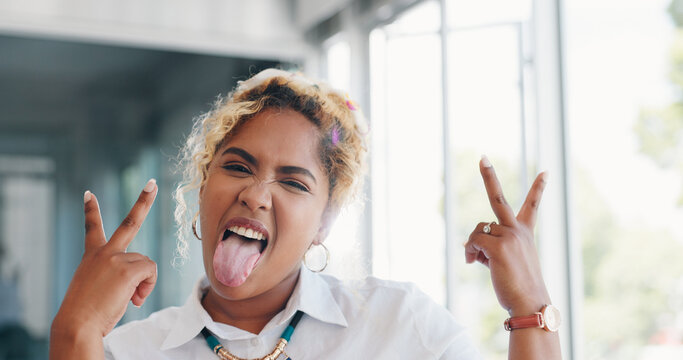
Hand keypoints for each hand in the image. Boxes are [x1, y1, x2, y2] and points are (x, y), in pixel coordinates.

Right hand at [52, 180, 158, 337]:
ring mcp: (116, 258)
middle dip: (143, 201)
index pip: (92, 228)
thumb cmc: (86, 314)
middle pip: (130, 222)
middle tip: (153, 183)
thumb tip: (139, 288)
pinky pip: (151, 272)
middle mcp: (104, 252)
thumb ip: (118, 278)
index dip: (91, 209)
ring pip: (147, 264)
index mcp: (92, 256)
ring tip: (129, 298)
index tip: (89, 193)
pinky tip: (135, 298)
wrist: (77, 324)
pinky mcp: (128, 268)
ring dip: (144, 283)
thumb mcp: (99, 288)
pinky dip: (148, 286)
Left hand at [464, 157, 550, 315]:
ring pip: (478, 230)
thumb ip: (490, 246)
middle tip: (482, 157)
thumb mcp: (505, 262)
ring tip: (480, 263)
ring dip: (474, 247)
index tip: (546, 171)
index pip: (532, 206)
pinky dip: (471, 253)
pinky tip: (476, 264)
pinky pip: (473, 242)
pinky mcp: (499, 245)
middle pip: (498, 198)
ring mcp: (509, 236)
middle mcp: (518, 231)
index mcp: (525, 234)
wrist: (530, 304)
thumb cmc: (517, 287)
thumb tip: (468, 243)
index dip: (539, 189)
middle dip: (489, 176)